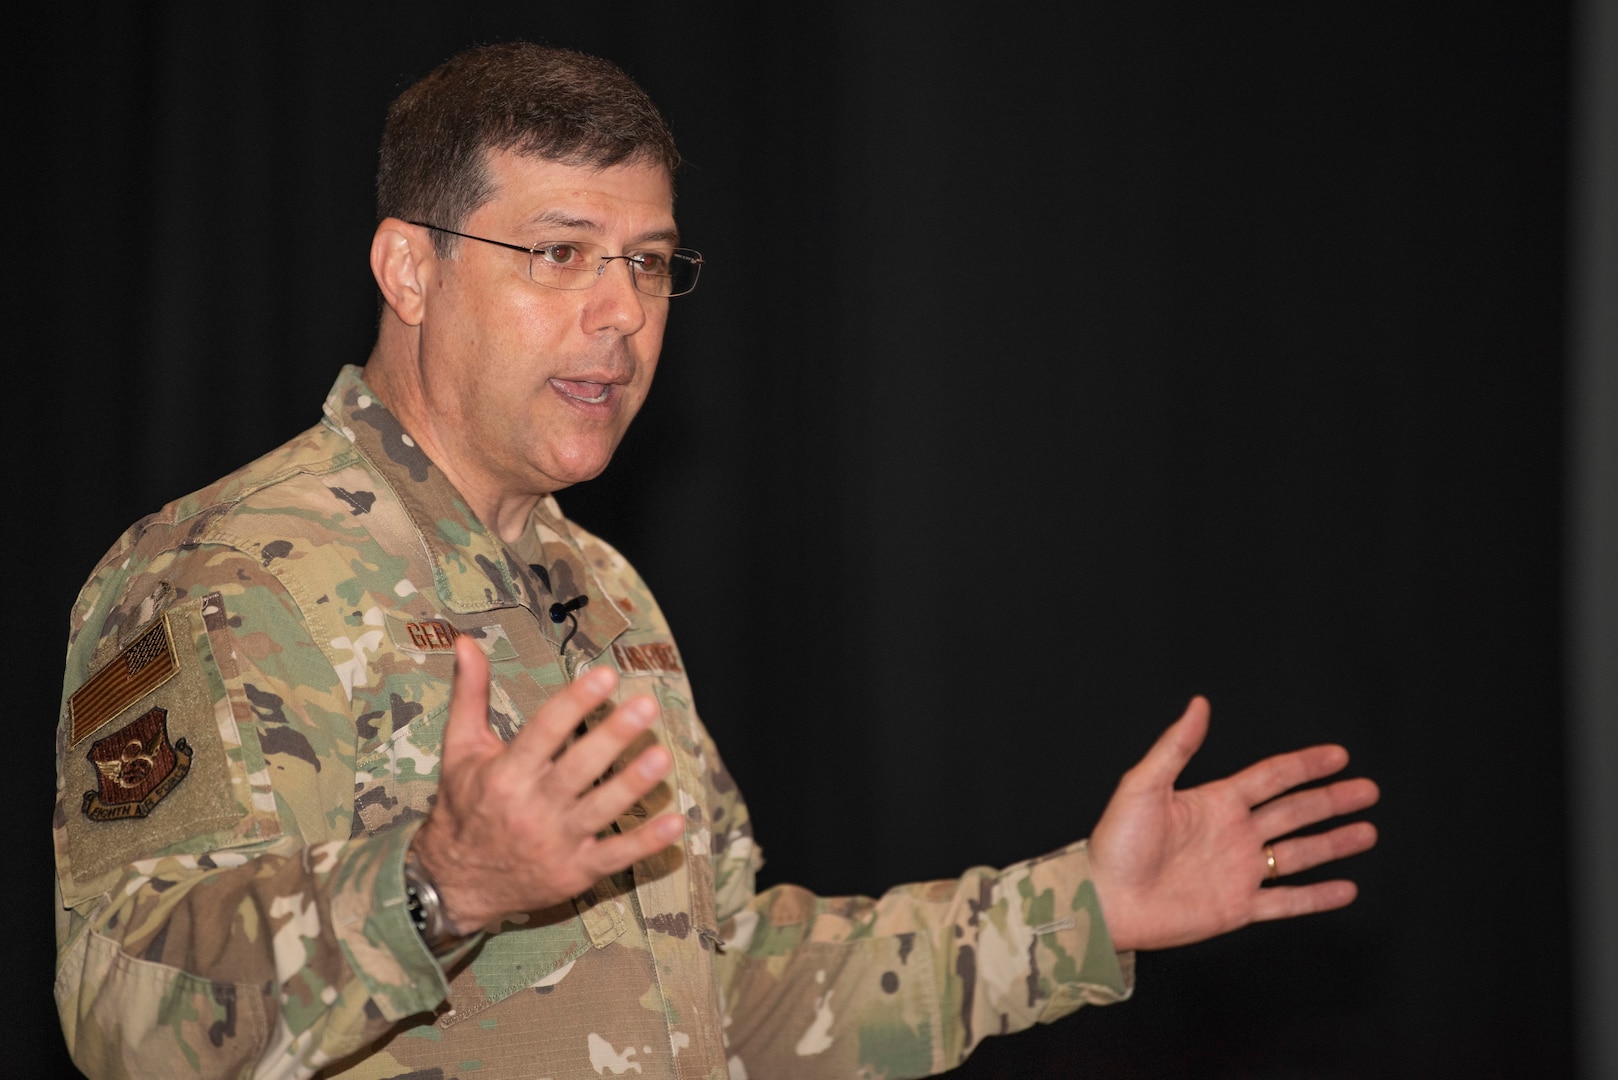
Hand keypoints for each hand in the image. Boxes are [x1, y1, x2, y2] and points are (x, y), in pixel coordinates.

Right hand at [410, 635, 684, 933]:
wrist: (455, 884)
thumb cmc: (464, 806)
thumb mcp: (459, 749)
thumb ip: (469, 694)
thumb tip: (467, 641)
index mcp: (506, 773)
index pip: (545, 731)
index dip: (576, 702)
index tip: (606, 675)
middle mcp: (532, 807)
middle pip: (579, 767)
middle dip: (613, 736)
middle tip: (646, 706)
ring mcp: (556, 842)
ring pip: (602, 809)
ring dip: (634, 783)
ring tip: (663, 755)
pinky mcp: (576, 872)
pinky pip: (616, 856)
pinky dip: (646, 843)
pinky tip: (676, 823)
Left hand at [1088, 696, 1378, 952]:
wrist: (1104, 899)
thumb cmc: (1115, 842)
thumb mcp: (1143, 785)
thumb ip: (1176, 746)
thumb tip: (1198, 703)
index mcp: (1214, 802)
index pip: (1272, 778)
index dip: (1305, 765)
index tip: (1339, 755)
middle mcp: (1233, 834)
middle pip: (1295, 812)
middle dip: (1332, 800)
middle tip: (1369, 790)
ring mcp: (1238, 871)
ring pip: (1299, 854)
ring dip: (1334, 843)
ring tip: (1368, 831)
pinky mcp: (1238, 907)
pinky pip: (1287, 902)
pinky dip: (1318, 897)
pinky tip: (1346, 889)